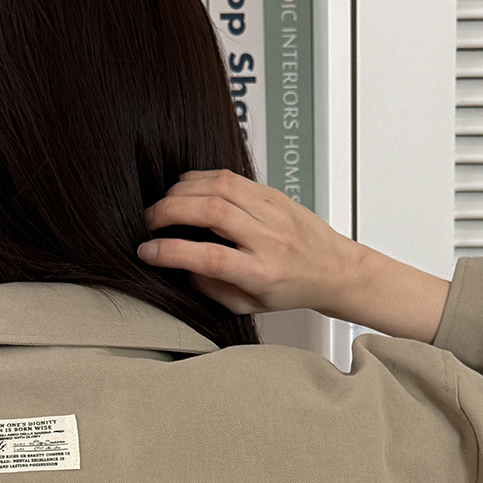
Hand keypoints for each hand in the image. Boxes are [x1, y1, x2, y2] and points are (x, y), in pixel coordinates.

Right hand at [138, 171, 447, 339]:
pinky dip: (201, 178)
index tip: (147, 251)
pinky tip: (186, 188)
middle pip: (212, 213)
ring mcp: (273, 213)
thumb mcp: (248, 305)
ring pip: (220, 188)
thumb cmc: (292, 290)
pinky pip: (232, 177)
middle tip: (149, 220)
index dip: (172, 252)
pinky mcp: (274, 194)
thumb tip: (177, 264)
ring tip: (165, 204)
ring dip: (182, 191)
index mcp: (262, 274)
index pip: (210, 258)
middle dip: (169, 212)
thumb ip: (211, 287)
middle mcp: (269, 239)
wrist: (336, 270)